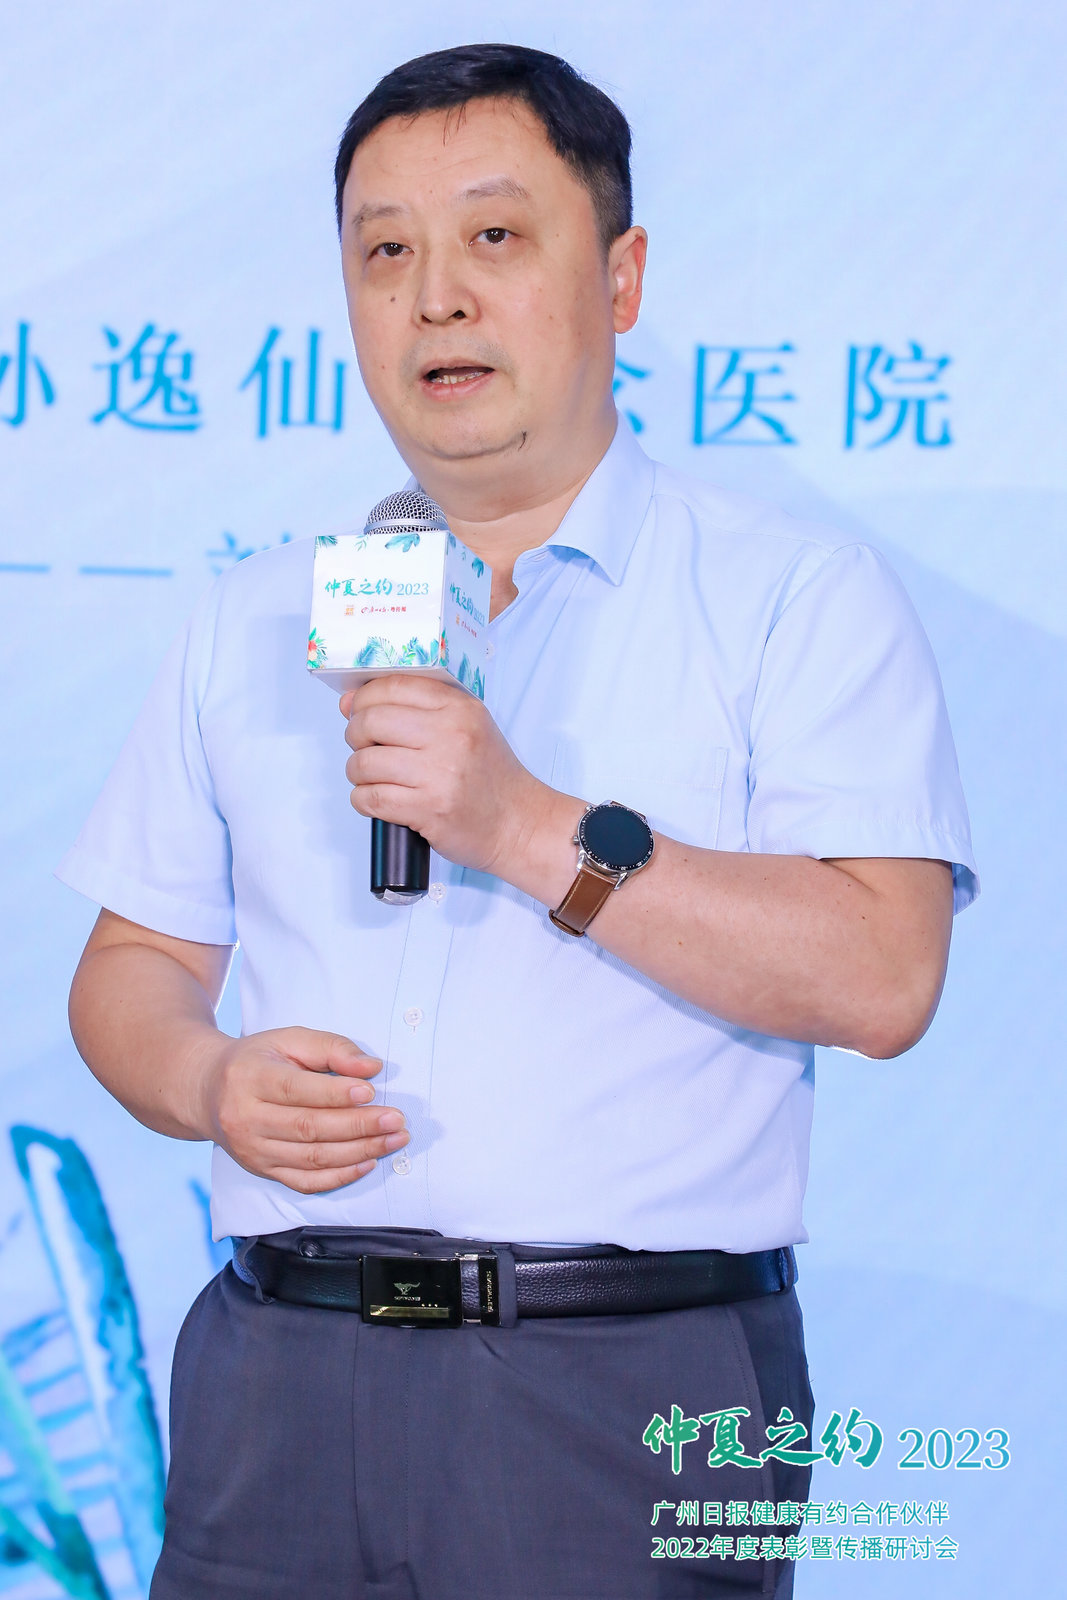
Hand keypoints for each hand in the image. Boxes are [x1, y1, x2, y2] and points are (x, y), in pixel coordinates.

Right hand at [200, 1026, 408, 1193]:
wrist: (207, 1092)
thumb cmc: (257, 1060)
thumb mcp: (288, 1039)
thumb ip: (331, 1048)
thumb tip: (371, 1068)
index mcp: (250, 1078)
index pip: (296, 1090)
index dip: (335, 1094)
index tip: (371, 1091)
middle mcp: (246, 1118)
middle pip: (308, 1128)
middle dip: (358, 1126)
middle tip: (396, 1120)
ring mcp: (253, 1150)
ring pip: (311, 1159)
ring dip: (358, 1152)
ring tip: (393, 1140)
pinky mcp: (262, 1171)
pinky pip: (304, 1182)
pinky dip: (339, 1177)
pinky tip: (366, 1163)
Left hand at [339, 674, 555, 875]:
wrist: (519, 824)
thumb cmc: (490, 778)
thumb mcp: (469, 726)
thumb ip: (417, 709)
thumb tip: (350, 702)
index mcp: (459, 708)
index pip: (393, 686)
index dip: (363, 698)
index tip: (356, 711)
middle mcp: (451, 735)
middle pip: (371, 722)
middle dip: (355, 736)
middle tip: (364, 748)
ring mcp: (439, 773)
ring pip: (365, 762)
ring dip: (358, 772)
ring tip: (372, 778)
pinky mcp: (428, 809)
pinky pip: (371, 798)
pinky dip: (363, 800)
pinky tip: (377, 799)